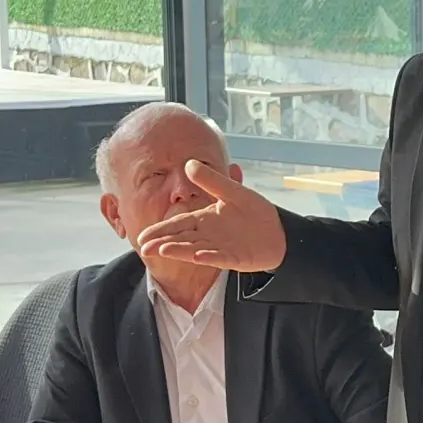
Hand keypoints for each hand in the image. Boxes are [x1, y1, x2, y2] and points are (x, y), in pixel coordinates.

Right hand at [137, 160, 285, 271]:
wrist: (280, 231)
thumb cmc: (256, 212)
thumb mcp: (233, 192)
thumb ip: (212, 181)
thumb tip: (189, 163)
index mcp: (205, 219)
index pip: (178, 224)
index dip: (161, 229)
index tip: (143, 235)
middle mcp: (208, 235)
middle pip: (181, 239)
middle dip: (162, 243)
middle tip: (143, 247)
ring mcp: (220, 248)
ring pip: (195, 249)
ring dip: (180, 251)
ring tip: (162, 251)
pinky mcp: (235, 258)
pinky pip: (220, 258)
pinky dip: (209, 257)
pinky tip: (198, 256)